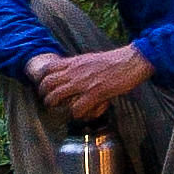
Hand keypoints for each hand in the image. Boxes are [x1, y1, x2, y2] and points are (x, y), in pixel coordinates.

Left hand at [31, 44, 154, 120]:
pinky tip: (82, 113)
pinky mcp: (94, 93)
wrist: (131, 61)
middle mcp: (75, 71)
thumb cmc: (114, 61)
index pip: (48, 68)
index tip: (45, 87)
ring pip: (56, 96)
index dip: (42, 79)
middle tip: (49, 102)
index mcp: (74, 62)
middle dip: (44, 95)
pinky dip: (77, 114)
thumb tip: (70, 71)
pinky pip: (76, 108)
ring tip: (60, 110)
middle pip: (47, 83)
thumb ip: (78, 66)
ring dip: (56, 106)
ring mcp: (83, 83)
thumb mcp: (91, 58)